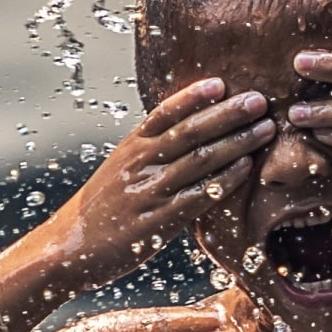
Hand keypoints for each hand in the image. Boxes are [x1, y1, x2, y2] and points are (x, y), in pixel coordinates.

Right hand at [27, 76, 275, 290]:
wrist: (66, 249)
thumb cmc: (99, 211)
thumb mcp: (119, 171)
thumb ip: (149, 152)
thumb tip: (185, 133)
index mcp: (130, 148)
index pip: (164, 113)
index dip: (193, 96)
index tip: (221, 82)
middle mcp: (139, 164)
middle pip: (190, 130)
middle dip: (228, 113)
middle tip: (259, 100)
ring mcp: (149, 192)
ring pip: (199, 159)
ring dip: (237, 142)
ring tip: (265, 128)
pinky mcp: (157, 222)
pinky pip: (197, 196)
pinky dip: (224, 180)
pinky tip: (246, 169)